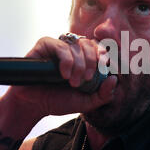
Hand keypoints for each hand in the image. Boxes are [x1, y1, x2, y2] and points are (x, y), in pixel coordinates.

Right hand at [1, 36, 117, 120]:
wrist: (35, 105)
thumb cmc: (59, 100)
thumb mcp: (86, 102)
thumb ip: (104, 94)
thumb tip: (114, 79)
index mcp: (84, 59)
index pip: (100, 48)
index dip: (104, 56)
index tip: (104, 69)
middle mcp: (72, 49)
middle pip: (90, 44)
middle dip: (92, 63)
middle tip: (86, 80)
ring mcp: (58, 45)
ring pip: (77, 45)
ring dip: (79, 65)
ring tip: (72, 82)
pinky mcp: (44, 45)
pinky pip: (60, 45)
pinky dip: (66, 60)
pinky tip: (64, 74)